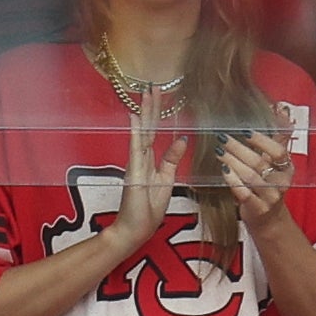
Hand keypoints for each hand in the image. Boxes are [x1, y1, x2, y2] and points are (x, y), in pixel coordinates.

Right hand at [109, 86, 188, 252]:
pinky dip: (136, 133)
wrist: (134, 229)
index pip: (153, 131)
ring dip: (145, 113)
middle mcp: (141, 158)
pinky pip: (135, 149)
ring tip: (147, 93)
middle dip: (151, 106)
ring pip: (142, 133)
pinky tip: (135, 118)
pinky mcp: (133, 173)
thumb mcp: (167, 180)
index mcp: (150, 160)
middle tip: (153, 85)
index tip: (159, 94)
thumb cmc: (148, 208)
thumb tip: (182, 139)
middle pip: (147, 127)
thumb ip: (172, 159)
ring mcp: (136, 164)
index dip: (157, 112)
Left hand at [217, 115, 296, 231]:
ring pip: (250, 177)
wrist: (268, 217)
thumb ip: (279, 136)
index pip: (278, 152)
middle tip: (222, 138)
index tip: (244, 130)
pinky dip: (233, 181)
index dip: (262, 141)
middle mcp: (281, 182)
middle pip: (259, 163)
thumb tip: (282, 109)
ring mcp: (270, 197)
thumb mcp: (276, 161)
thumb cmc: (269, 183)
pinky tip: (224, 170)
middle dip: (238, 148)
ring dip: (233, 162)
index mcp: (287, 168)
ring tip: (219, 151)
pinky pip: (244, 194)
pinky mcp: (258, 209)